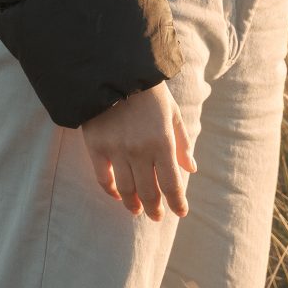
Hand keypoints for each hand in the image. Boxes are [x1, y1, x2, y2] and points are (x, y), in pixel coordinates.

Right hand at [79, 81, 196, 221]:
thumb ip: (181, 142)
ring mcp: (116, 150)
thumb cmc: (148, 91)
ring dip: (134, 204)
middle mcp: (140, 150)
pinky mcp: (96, 146)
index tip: (180, 212)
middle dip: (155, 209)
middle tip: (157, 216)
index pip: (172, 184)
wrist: (112, 70)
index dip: (177, 203)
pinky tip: (118, 195)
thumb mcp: (172, 113)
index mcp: (162, 142)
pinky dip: (111, 191)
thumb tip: (191, 169)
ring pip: (126, 190)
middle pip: (149, 192)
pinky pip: (104, 178)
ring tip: (138, 210)